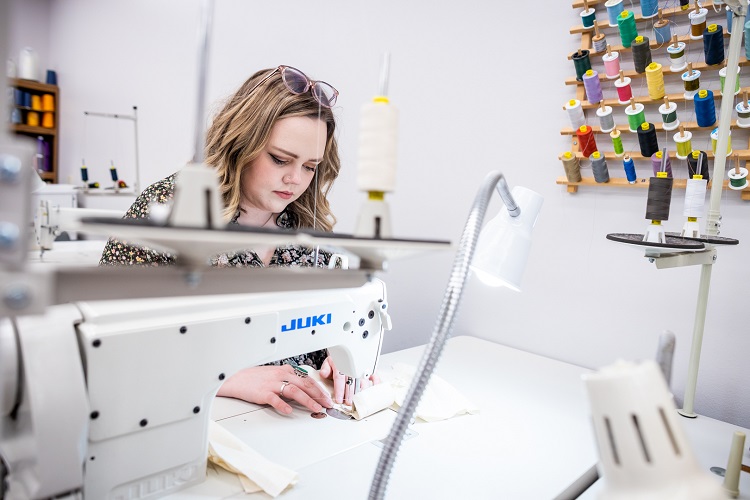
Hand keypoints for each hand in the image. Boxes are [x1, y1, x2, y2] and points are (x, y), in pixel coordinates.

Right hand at [217, 365, 333, 414]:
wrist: (237, 379)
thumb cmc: (256, 378)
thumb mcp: (275, 374)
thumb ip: (289, 380)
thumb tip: (303, 389)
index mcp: (286, 370)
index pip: (307, 379)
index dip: (319, 389)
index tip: (327, 397)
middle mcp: (281, 375)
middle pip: (304, 385)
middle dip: (318, 395)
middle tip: (327, 404)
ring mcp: (272, 384)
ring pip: (294, 391)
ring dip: (307, 400)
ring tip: (315, 408)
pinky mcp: (263, 392)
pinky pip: (275, 399)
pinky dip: (283, 405)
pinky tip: (289, 411)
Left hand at [319, 356, 380, 405]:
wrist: (345, 352)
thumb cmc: (338, 360)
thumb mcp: (328, 362)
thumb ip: (325, 368)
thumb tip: (324, 373)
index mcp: (340, 364)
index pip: (339, 378)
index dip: (339, 390)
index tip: (339, 399)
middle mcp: (352, 365)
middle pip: (352, 381)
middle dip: (350, 394)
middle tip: (349, 403)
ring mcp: (362, 367)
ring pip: (363, 380)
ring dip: (361, 391)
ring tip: (359, 400)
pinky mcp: (369, 368)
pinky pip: (375, 375)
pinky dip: (375, 383)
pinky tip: (373, 391)